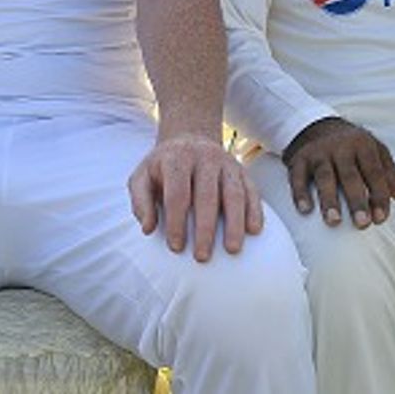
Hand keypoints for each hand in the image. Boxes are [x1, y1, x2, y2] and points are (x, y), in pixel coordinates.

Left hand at [129, 133, 259, 259]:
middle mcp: (204, 158)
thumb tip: (147, 229)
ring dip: (234, 223)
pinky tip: (253, 231)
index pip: (177, 194)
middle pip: (207, 196)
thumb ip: (140, 201)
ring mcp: (226, 163)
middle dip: (205, 229)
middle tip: (202, 256)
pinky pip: (251, 190)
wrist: (189, 139)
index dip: (176, 222)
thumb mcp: (142, 177)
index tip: (176, 247)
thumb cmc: (163, 167)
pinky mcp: (242, 170)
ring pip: (234, 194)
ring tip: (232, 249)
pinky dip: (254, 211)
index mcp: (176, 159)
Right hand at [284, 118, 394, 228]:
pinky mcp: (299, 159)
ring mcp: (318, 152)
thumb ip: (392, 177)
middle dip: (356, 200)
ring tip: (334, 221)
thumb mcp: (376, 153)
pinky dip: (300, 193)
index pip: (374, 172)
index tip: (381, 219)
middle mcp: (340, 147)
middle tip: (362, 224)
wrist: (318, 125)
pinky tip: (305, 210)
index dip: (379, 195)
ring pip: (324, 176)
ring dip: (329, 199)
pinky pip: (297, 177)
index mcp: (364, 145)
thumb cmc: (354, 146)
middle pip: (350, 175)